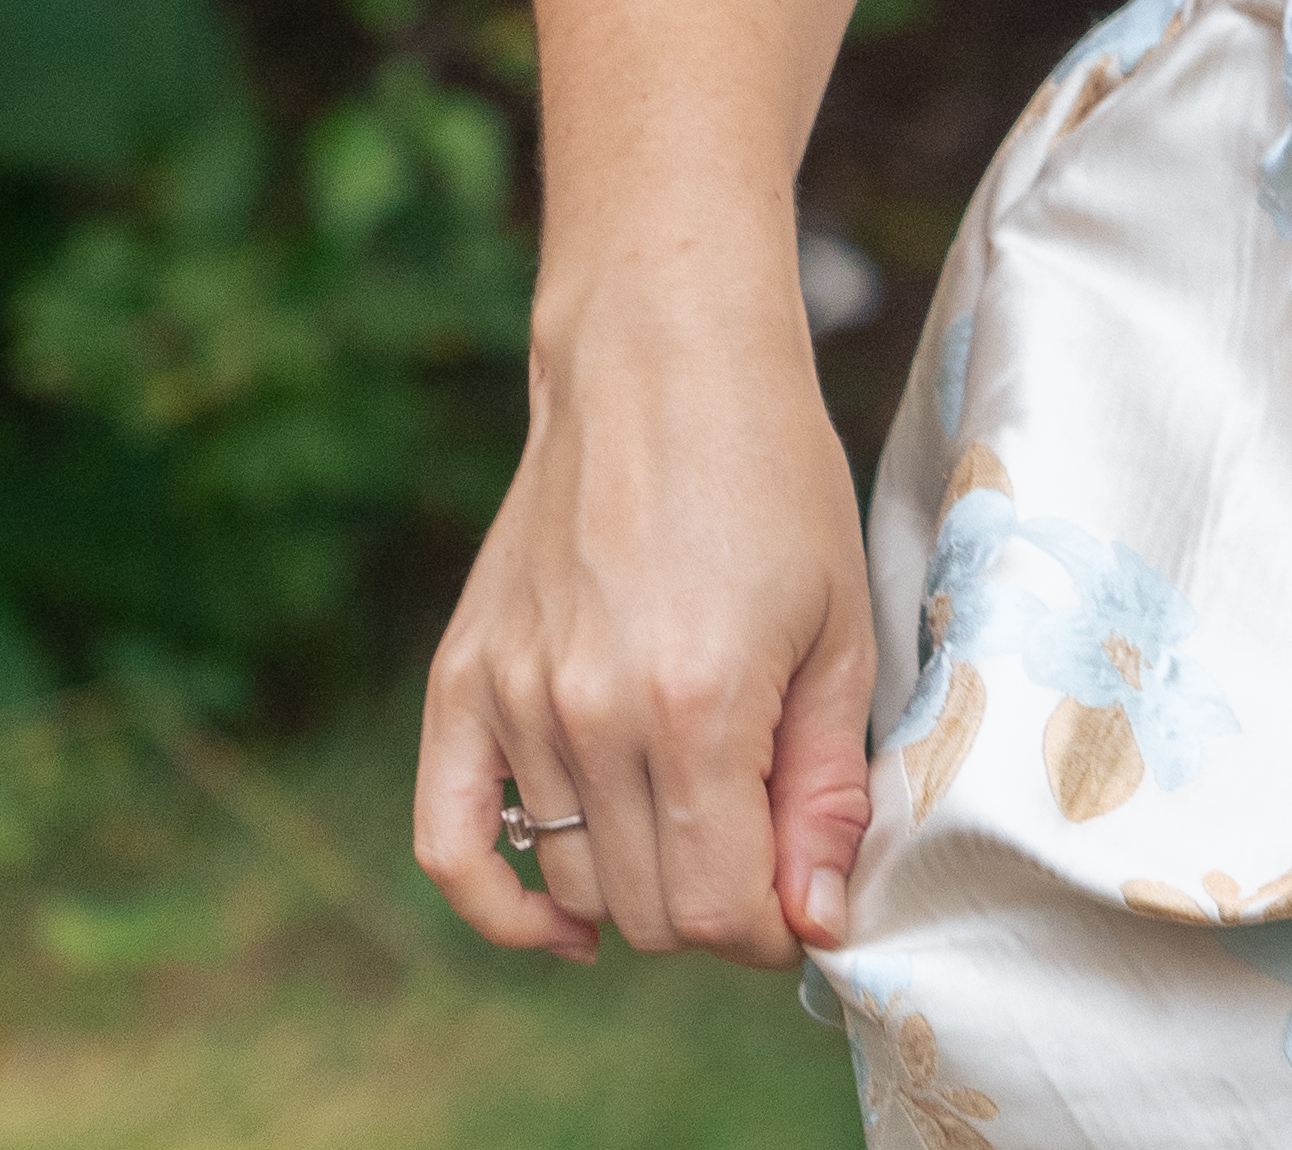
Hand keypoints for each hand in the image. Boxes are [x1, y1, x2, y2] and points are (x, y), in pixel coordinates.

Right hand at [414, 281, 886, 968]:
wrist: (662, 363)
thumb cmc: (774, 482)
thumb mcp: (841, 632)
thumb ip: (826, 789)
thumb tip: (820, 921)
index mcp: (696, 706)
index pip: (720, 911)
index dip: (776, 929)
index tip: (806, 897)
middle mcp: (589, 715)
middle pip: (649, 914)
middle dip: (720, 910)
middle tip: (763, 848)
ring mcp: (514, 699)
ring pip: (571, 884)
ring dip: (641, 887)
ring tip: (694, 819)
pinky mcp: (461, 679)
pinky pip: (450, 843)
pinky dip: (501, 908)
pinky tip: (563, 926)